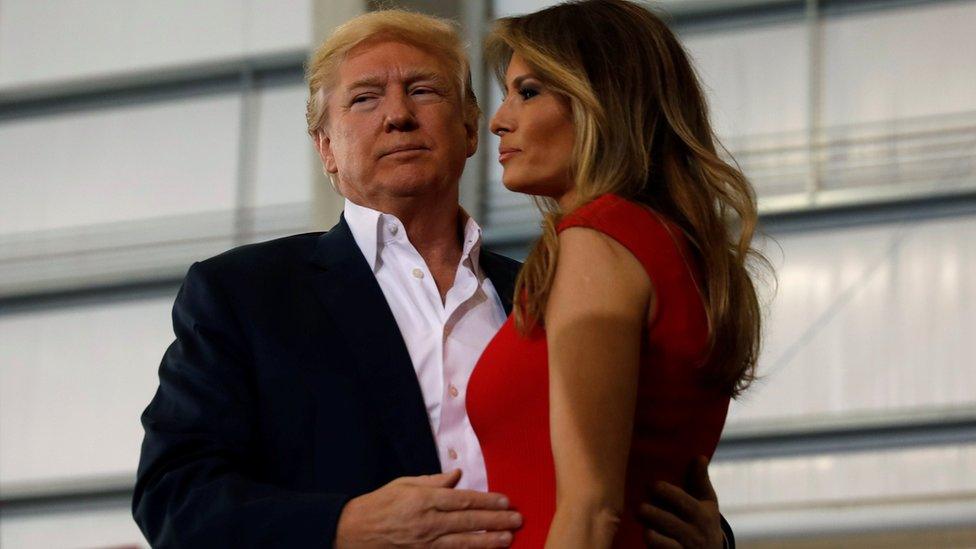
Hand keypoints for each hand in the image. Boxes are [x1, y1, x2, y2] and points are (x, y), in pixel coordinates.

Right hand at [334, 469, 521, 547]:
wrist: (354, 531)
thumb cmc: (380, 504)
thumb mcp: (404, 484)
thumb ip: (434, 481)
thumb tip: (458, 475)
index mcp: (423, 500)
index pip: (462, 500)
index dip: (486, 502)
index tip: (505, 501)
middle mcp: (427, 522)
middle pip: (468, 522)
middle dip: (495, 521)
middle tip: (517, 519)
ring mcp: (425, 543)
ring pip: (463, 543)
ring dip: (489, 541)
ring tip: (509, 538)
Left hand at [638, 456, 722, 548]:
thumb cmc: (702, 521)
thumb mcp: (706, 502)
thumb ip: (700, 480)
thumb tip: (700, 456)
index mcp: (703, 514)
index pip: (686, 503)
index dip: (669, 494)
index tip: (653, 485)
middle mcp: (695, 533)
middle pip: (672, 523)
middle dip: (655, 514)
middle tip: (640, 506)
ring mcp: (685, 548)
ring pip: (665, 541)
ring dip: (650, 529)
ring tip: (639, 517)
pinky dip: (655, 544)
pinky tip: (645, 534)